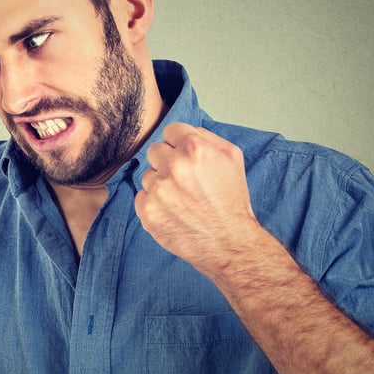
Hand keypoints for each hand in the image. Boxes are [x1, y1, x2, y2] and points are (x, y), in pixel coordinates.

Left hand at [135, 123, 262, 272]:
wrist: (229, 243)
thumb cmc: (232, 201)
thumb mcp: (232, 158)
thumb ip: (207, 136)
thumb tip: (186, 132)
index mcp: (194, 148)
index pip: (170, 130)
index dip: (179, 143)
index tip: (185, 156)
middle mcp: (174, 166)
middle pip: (155, 150)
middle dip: (167, 162)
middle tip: (184, 180)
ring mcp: (158, 189)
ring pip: (148, 175)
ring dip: (161, 185)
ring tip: (182, 200)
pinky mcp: (147, 210)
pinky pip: (141, 197)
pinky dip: (154, 204)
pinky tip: (173, 212)